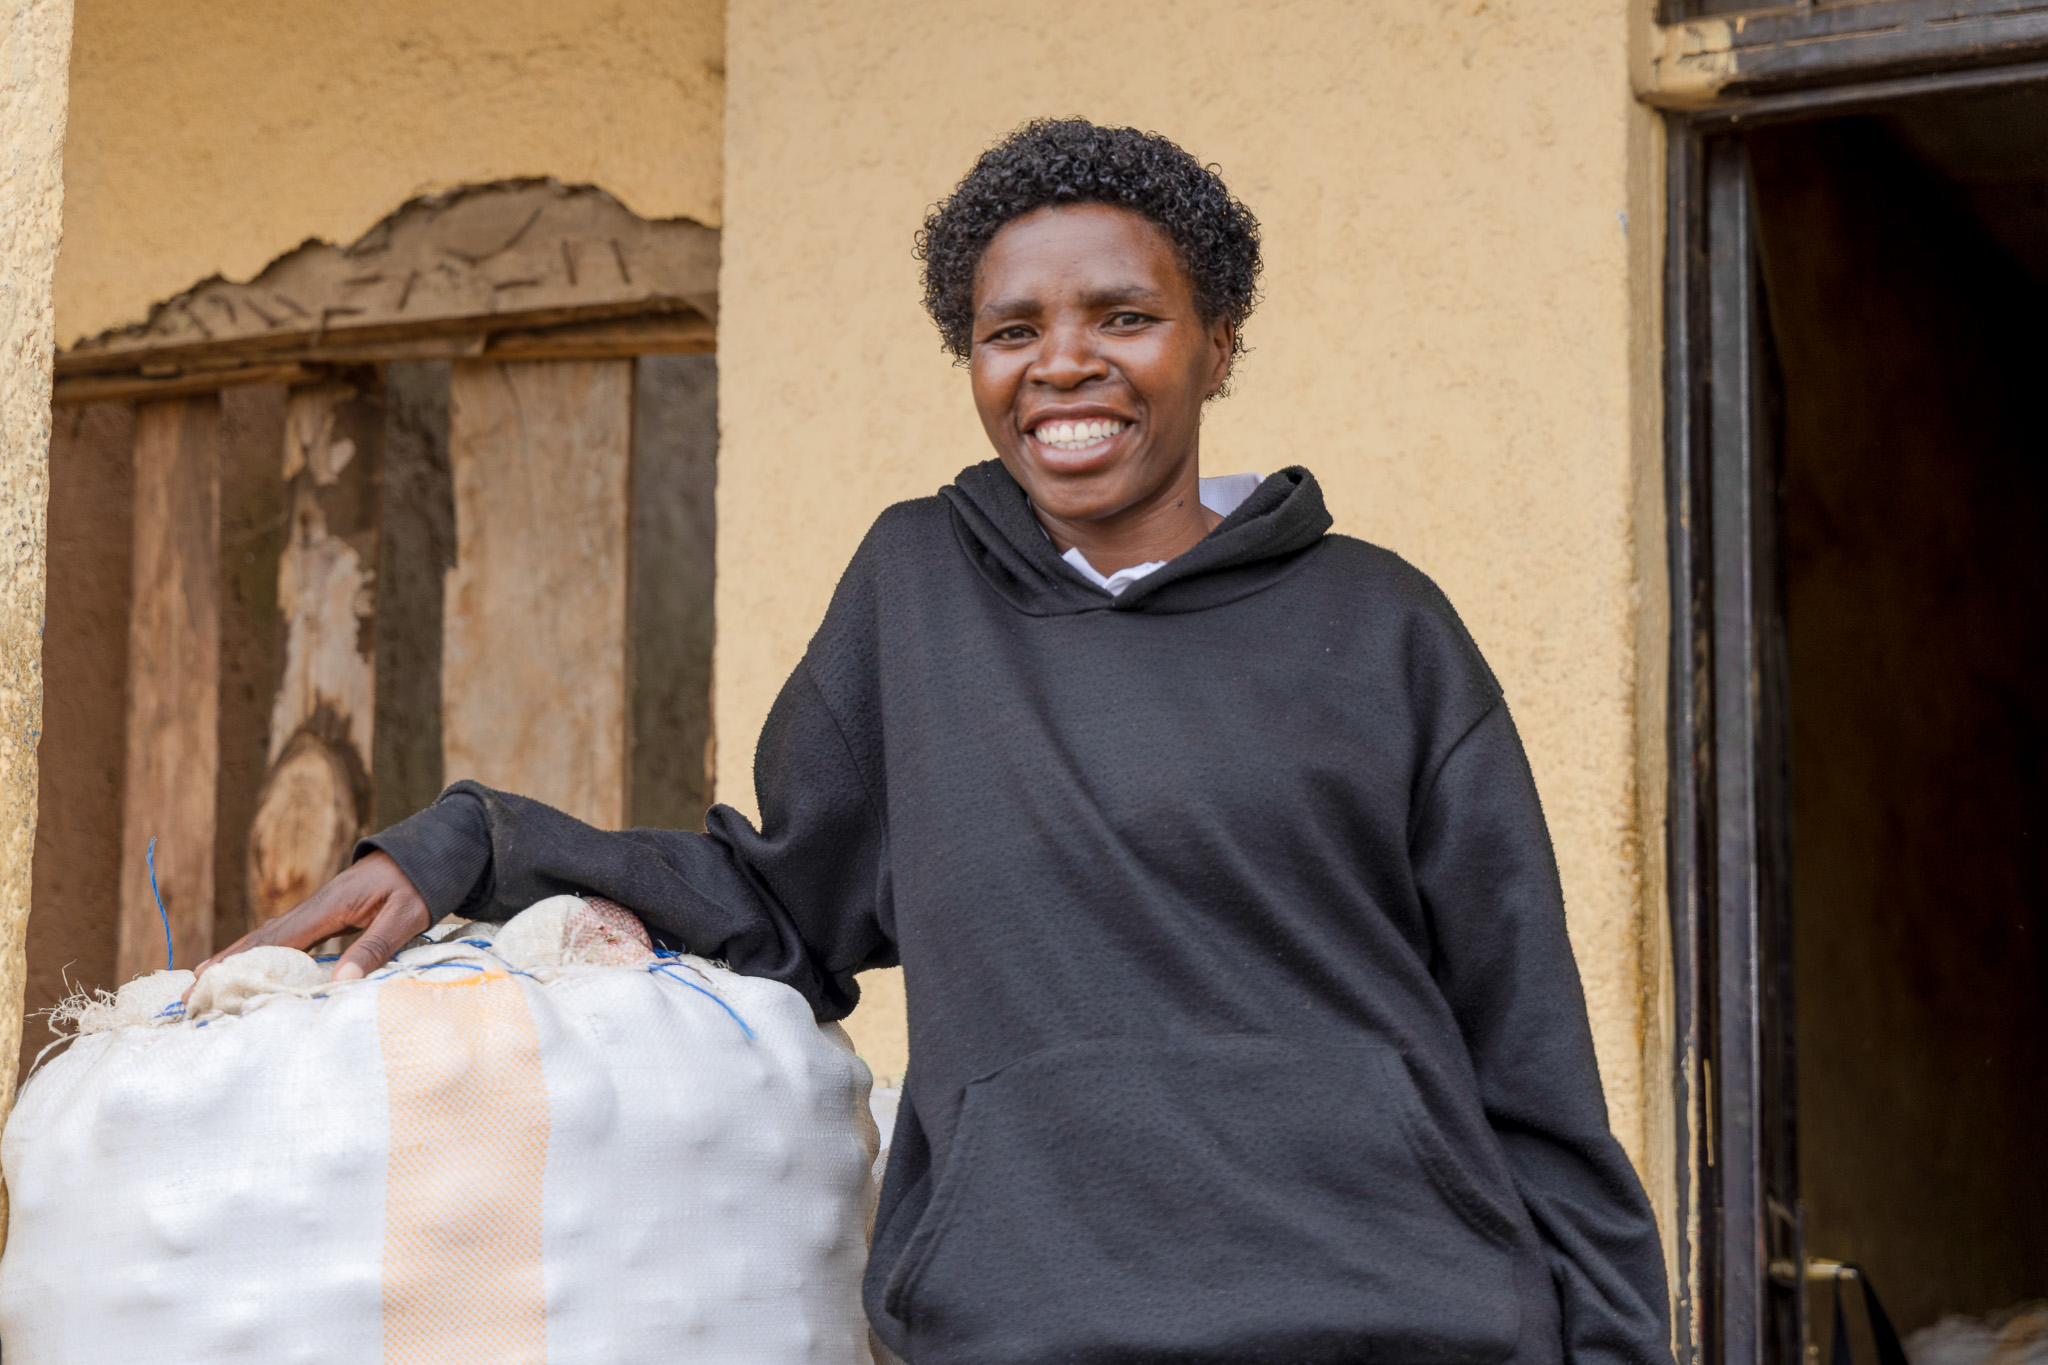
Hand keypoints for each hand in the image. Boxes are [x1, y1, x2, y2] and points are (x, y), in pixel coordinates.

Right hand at [186, 852, 431, 999]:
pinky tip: (257, 967)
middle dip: (226, 962)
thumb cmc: (423, 882)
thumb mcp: (406, 916)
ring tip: (208, 981)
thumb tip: (341, 983)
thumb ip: (375, 947)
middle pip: (263, 936)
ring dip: (241, 957)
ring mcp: (323, 908)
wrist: (435, 850)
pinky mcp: (332, 913)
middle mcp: (318, 905)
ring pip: (273, 936)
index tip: (207, 981)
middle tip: (189, 990)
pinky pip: (292, 936)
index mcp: (330, 905)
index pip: (276, 939)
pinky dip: (268, 952)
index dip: (240, 961)